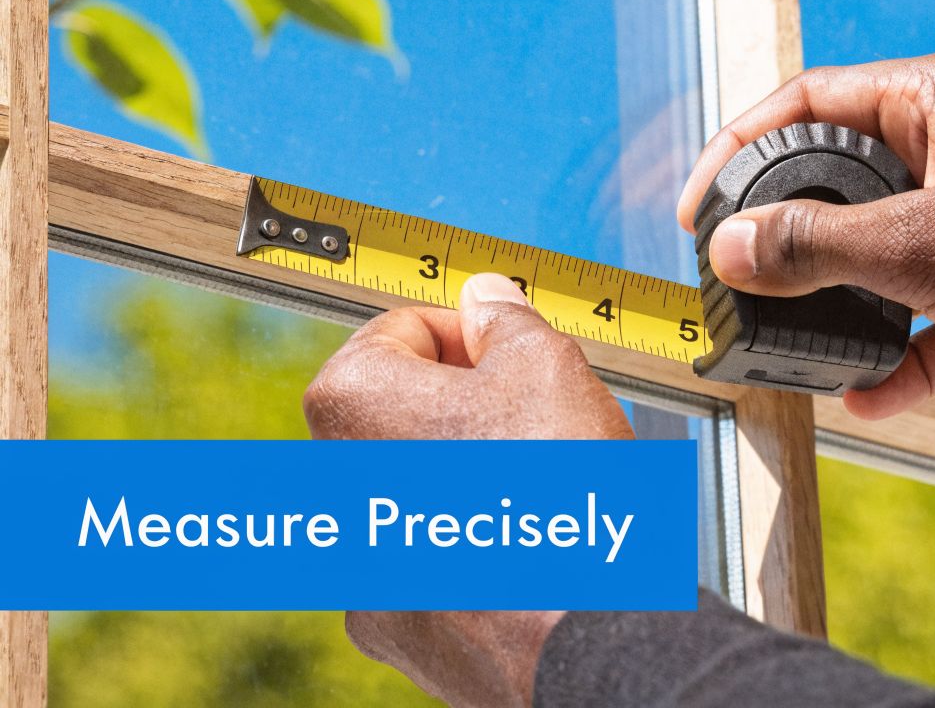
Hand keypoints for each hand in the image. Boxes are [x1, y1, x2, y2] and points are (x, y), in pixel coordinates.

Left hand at [305, 273, 630, 706]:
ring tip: (549, 485)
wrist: (589, 641)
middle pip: (406, 414)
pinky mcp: (402, 630)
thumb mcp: (549, 366)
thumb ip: (506, 321)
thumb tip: (486, 300)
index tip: (510, 348)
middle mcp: (337, 492)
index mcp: (354, 405)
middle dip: (472, 404)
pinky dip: (478, 546)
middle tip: (540, 411)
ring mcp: (363, 570)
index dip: (468, 332)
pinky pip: (436, 563)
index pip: (400, 332)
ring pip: (422, 493)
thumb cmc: (563, 501)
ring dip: (474, 475)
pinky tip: (537, 545)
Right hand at [679, 49, 934, 423]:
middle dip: (791, 240)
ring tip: (797, 342)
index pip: (810, 103)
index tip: (699, 205)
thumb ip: (814, 244)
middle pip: (843, 185)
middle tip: (739, 279)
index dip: (741, 150)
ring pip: (885, 259)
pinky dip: (901, 359)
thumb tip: (729, 247)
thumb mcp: (922, 243)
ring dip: (845, 306)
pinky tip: (867, 395)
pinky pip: (933, 321)